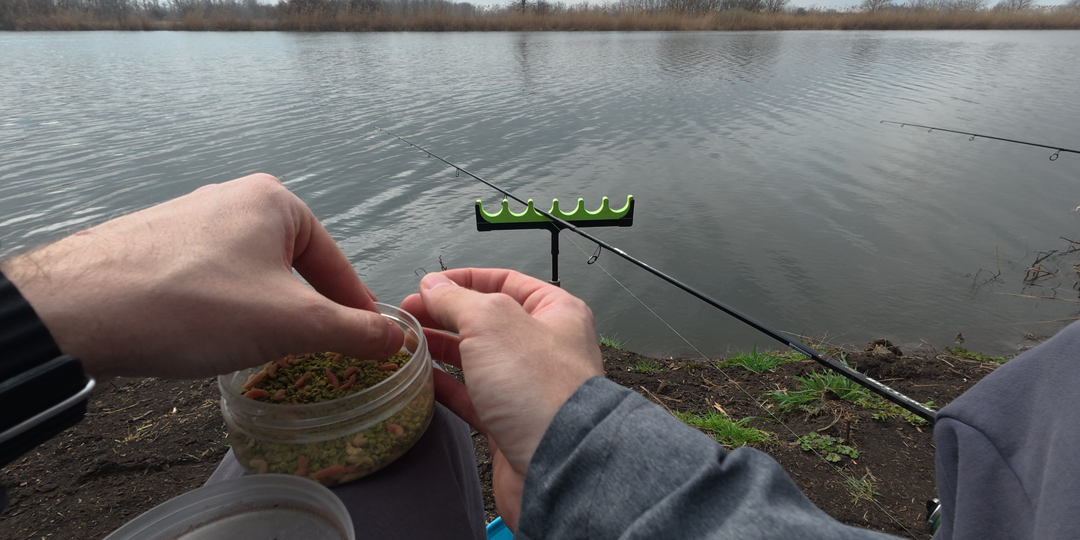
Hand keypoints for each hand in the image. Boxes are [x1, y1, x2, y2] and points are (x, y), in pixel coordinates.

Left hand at [0, 174, 402, 379]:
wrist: (84, 310)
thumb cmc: (198, 305)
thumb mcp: (294, 324)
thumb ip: (354, 331)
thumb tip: (396, 339)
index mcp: (275, 201)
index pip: (336, 262)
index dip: (356, 308)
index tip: (370, 343)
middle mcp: (232, 198)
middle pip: (292, 267)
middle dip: (304, 311)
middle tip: (314, 352)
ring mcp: (187, 220)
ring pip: (249, 275)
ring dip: (262, 312)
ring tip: (259, 350)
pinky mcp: (153, 246)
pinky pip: (209, 280)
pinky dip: (221, 310)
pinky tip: (208, 338)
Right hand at [400, 269, 604, 529]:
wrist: (558, 463)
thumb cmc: (538, 387)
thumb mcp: (491, 322)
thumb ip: (457, 299)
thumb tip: (433, 285)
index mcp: (554, 312)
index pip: (505, 282)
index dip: (463, 280)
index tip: (427, 285)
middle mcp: (544, 346)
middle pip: (486, 321)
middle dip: (445, 315)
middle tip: (407, 314)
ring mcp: (526, 386)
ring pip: (476, 359)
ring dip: (441, 349)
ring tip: (405, 342)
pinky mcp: (508, 422)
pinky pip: (471, 397)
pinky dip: (444, 385)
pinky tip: (419, 378)